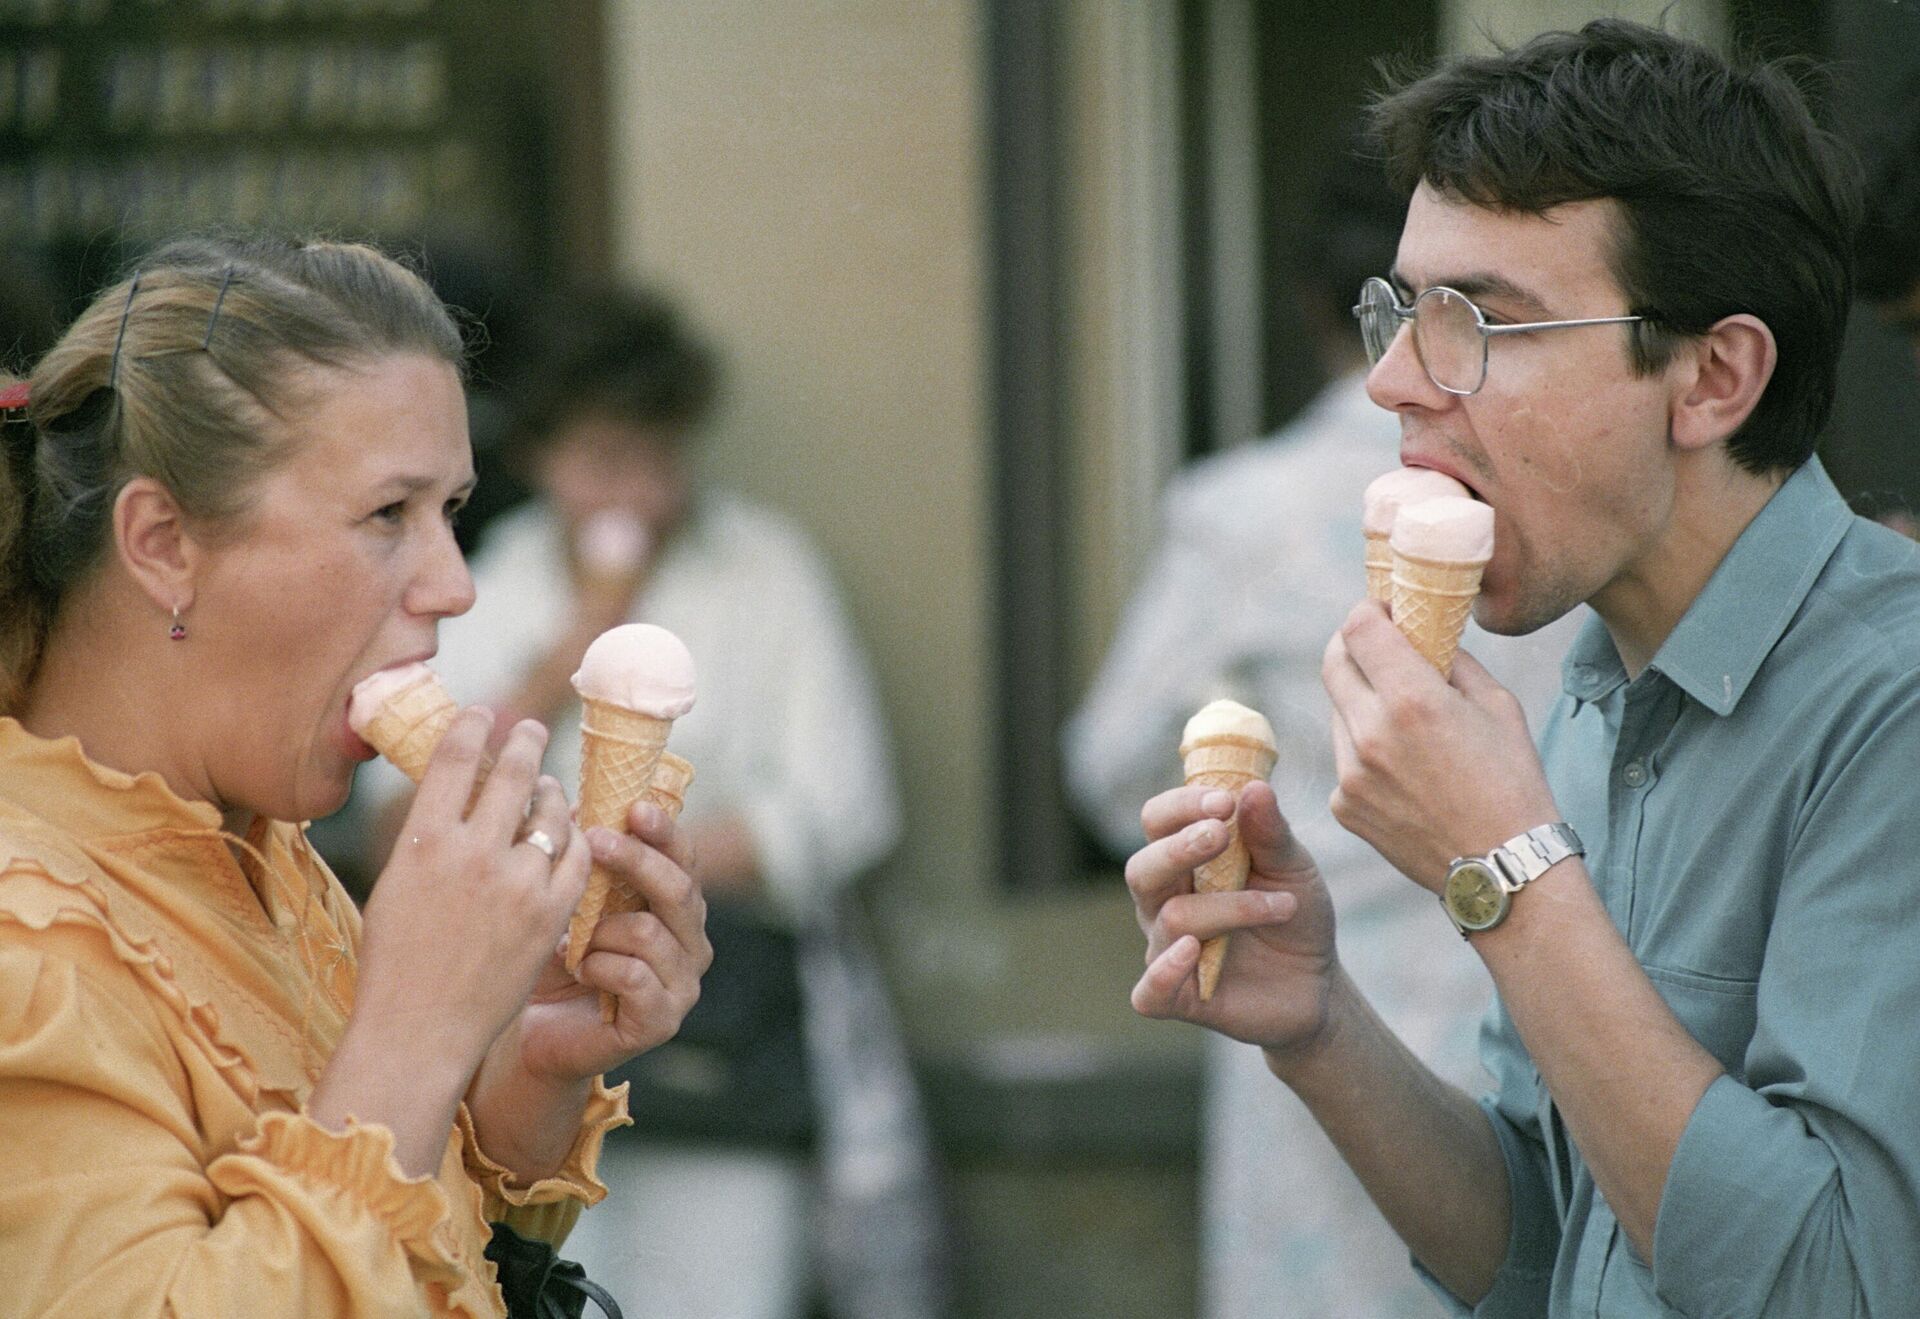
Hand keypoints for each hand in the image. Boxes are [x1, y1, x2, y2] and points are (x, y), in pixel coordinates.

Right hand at [355, 711, 591, 1079]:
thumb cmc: (396, 962)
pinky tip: (568, 836)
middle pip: (511, 774)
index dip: (472, 727)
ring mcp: (517, 884)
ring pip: (551, 812)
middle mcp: (472, 854)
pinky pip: (575, 856)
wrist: (420, 1030)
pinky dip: (573, 840)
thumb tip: (454, 790)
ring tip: (547, 788)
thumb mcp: (395, 885)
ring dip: (551, 793)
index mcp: (423, 842)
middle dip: (523, 742)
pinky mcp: (550, 913)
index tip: (483, 714)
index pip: (454, 760)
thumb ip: (429, 837)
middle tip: (530, 729)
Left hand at [508, 799, 712, 1083]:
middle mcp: (691, 943)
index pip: (685, 857)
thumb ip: (586, 857)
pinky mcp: (662, 1021)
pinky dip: (598, 965)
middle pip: (679, 888)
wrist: (537, 1035)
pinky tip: (578, 968)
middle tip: (597, 841)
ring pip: (650, 931)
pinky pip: (633, 975)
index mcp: (677, 907)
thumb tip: (579, 797)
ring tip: (572, 940)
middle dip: (636, 861)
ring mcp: (682, 984)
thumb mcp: (570, 900)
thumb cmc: (556, 961)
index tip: (634, 806)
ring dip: (601, 929)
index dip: (665, 830)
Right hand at [1127, 780, 1338, 1055]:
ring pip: (1170, 919)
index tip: (1224, 801)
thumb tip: (1254, 787)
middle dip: (1178, 848)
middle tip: (1221, 835)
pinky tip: (1195, 950)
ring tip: (1281, 907)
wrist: (1317, 984)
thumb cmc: (1294, 915)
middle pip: (1142, 868)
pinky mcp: (1177, 997)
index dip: (1182, 807)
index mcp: (1184, 861)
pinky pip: (1149, 990)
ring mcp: (1166, 949)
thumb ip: (1271, 833)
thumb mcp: (1293, 869)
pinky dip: (1166, 970)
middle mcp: (1164, 901)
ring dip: (1228, 907)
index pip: (1158, 822)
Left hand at [1323, 601, 1560, 889]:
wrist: (1503, 868)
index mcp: (1412, 700)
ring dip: (1360, 701)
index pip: (1358, 628)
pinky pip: (1343, 759)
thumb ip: (1449, 661)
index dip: (1367, 610)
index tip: (1383, 610)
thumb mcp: (1496, 705)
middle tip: (1375, 644)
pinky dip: (1364, 751)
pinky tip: (1404, 770)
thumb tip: (1419, 633)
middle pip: (1333, 663)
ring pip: (1338, 713)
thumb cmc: (1512, 781)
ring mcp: (1350, 774)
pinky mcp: (1343, 806)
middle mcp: (1370, 734)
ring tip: (1404, 719)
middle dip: (1352, 645)